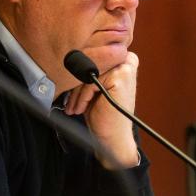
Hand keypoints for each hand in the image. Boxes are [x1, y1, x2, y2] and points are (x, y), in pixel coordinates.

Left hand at [64, 52, 139, 168]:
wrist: (113, 138)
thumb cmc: (104, 114)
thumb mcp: (95, 88)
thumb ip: (89, 71)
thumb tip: (68, 59)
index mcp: (123, 60)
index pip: (92, 58)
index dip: (78, 73)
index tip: (68, 85)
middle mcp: (127, 61)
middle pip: (89, 65)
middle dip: (75, 84)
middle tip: (69, 100)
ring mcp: (125, 68)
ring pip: (87, 73)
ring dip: (76, 93)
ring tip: (74, 107)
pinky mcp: (119, 78)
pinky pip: (90, 82)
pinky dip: (82, 98)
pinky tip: (81, 109)